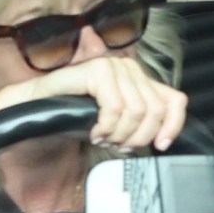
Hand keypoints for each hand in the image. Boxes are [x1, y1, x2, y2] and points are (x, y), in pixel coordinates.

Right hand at [13, 56, 187, 150]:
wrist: (38, 104)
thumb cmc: (74, 112)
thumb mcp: (117, 120)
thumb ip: (140, 122)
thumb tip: (162, 138)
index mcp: (140, 79)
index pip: (175, 100)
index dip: (173, 125)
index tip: (160, 145)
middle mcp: (130, 68)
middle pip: (155, 111)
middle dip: (138, 137)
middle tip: (118, 145)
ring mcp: (115, 67)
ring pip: (136, 112)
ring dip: (118, 134)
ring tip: (103, 137)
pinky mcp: (98, 70)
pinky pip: (115, 108)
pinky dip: (105, 127)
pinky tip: (94, 131)